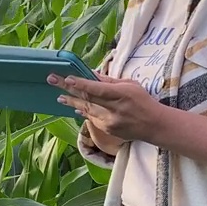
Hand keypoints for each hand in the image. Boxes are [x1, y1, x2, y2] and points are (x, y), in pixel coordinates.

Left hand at [48, 71, 164, 144]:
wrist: (154, 125)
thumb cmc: (143, 101)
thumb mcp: (130, 85)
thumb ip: (109, 82)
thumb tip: (91, 74)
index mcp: (122, 95)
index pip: (98, 90)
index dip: (82, 85)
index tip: (68, 78)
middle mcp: (114, 110)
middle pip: (87, 99)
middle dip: (68, 89)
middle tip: (52, 80)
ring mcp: (110, 122)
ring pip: (86, 110)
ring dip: (72, 102)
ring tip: (59, 97)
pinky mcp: (107, 130)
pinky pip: (91, 118)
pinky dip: (83, 111)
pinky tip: (75, 107)